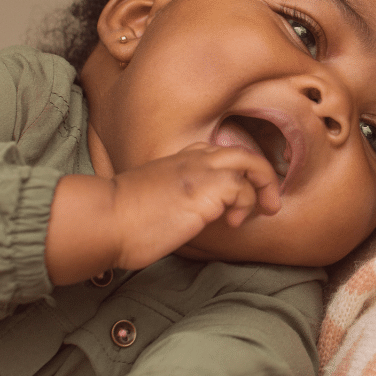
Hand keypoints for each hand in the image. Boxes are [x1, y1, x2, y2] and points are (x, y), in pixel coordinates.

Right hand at [110, 143, 280, 271]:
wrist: (106, 219)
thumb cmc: (120, 219)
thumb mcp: (149, 199)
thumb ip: (171, 197)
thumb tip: (182, 217)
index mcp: (176, 160)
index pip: (215, 152)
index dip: (234, 171)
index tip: (238, 195)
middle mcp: (191, 159)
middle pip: (241, 152)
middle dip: (263, 175)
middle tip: (269, 202)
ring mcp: (200, 172)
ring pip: (250, 162)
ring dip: (263, 188)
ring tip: (263, 211)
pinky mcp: (206, 190)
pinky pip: (242, 188)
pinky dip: (246, 205)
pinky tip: (233, 223)